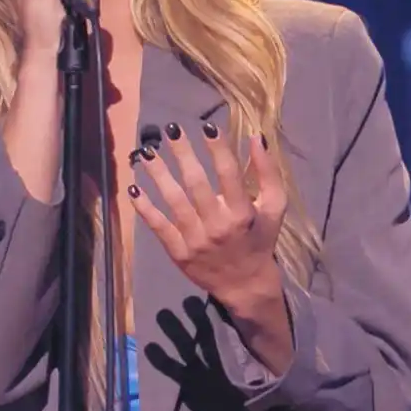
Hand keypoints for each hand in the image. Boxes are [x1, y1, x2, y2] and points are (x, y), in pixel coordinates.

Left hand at [128, 122, 286, 312]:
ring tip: (147, 152)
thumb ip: (268, 172)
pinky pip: (159, 226)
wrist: (245, 284)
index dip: (218, 149)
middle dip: (182, 154)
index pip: (229, 174)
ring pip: (173, 201)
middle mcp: (218, 226)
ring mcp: (196, 240)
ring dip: (158, 175)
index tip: (207, 126)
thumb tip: (257, 136)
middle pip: (196, 184)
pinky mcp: (179, 253)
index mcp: (243, 213)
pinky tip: (135, 189)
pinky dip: (146, 208)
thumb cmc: (260, 238)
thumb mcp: (274, 207)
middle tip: (170, 130)